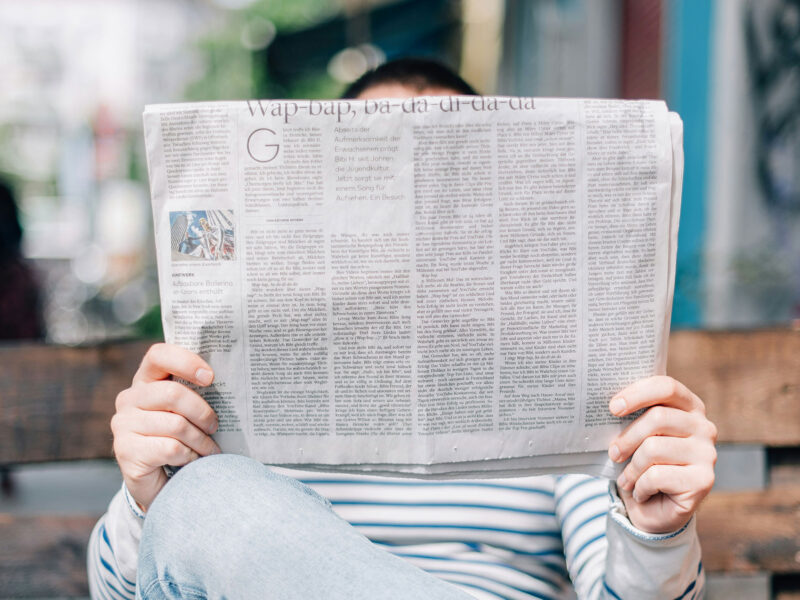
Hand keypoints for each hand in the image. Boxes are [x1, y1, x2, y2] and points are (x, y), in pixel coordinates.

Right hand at [111, 343, 220, 510]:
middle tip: (215, 426)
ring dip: (201, 440)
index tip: (211, 378)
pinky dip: (190, 456)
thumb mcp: (186, 412)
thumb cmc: (180, 439)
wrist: (159, 483)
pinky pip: (170, 448)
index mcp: (145, 381)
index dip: (186, 362)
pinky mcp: (126, 451)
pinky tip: (192, 461)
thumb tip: (230, 380)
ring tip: (209, 449)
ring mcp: (123, 424)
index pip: (158, 355)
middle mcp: (129, 399)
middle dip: (202, 412)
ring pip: (176, 424)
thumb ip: (195, 393)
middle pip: (173, 393)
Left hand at [607, 376, 716, 533]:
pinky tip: (641, 492)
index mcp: (689, 407)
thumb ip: (632, 417)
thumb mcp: (635, 436)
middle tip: (613, 453)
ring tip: (626, 478)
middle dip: (627, 437)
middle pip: (658, 418)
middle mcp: (704, 427)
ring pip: (654, 448)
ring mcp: (708, 454)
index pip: (666, 387)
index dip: (638, 394)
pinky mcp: (704, 481)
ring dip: (632, 468)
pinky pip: (657, 475)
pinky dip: (640, 486)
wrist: (654, 510)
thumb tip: (610, 405)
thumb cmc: (641, 464)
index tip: (613, 408)